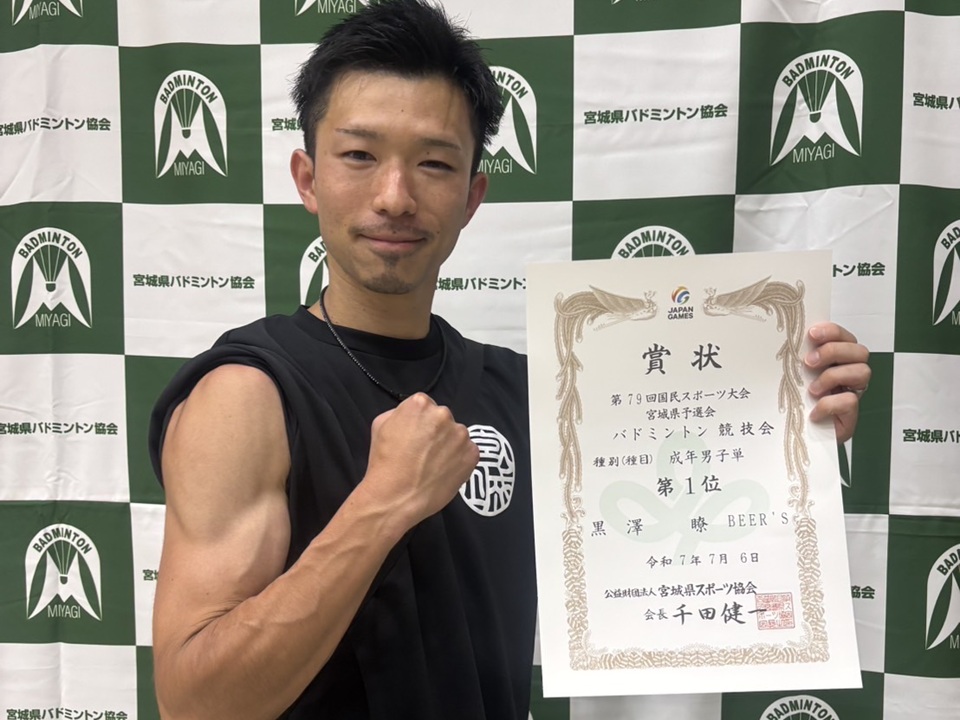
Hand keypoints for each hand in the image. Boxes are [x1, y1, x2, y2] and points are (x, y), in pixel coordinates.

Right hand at [362, 393, 478, 528]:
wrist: (396, 496)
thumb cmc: (384, 462)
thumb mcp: (380, 425)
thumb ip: (399, 413)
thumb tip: (412, 416)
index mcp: (420, 404)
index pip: (425, 405)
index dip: (419, 423)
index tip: (414, 437)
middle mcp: (444, 414)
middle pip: (443, 419)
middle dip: (436, 432)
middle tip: (423, 452)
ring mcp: (460, 434)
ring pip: (456, 435)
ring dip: (449, 445)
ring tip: (433, 464)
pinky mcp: (472, 453)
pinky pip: (467, 452)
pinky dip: (459, 460)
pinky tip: (444, 471)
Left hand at [805, 323, 870, 443]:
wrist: (800, 433)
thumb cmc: (798, 400)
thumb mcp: (795, 375)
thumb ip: (796, 358)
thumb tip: (781, 343)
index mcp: (837, 358)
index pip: (844, 336)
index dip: (832, 331)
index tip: (811, 334)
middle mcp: (850, 372)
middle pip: (860, 351)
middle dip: (833, 352)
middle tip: (809, 362)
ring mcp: (853, 391)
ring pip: (862, 372)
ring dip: (834, 376)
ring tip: (812, 389)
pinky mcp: (851, 413)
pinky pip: (850, 400)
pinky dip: (829, 404)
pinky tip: (814, 410)